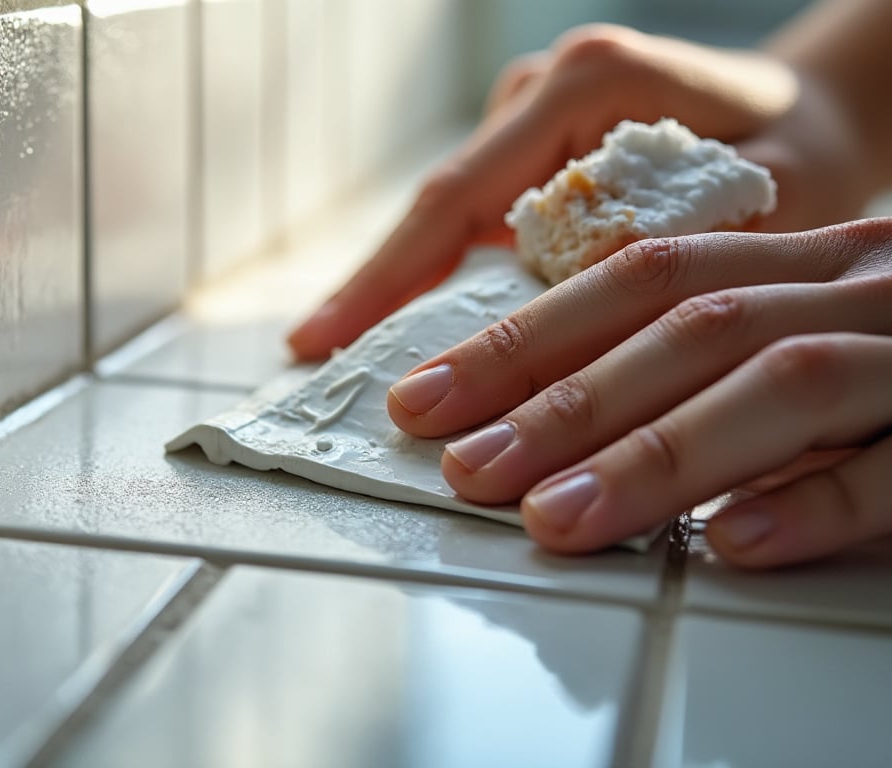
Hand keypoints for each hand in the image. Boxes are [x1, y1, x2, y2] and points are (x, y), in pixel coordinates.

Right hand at [286, 23, 875, 361]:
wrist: (815, 116)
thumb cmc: (800, 153)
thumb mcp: (762, 205)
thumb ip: (659, 255)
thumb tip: (549, 326)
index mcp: (588, 83)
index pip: (459, 193)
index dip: (387, 275)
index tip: (326, 337)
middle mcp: (544, 91)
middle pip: (436, 206)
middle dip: (380, 290)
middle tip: (316, 359)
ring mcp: (531, 117)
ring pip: (450, 218)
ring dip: (414, 290)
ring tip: (364, 359)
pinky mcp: (532, 151)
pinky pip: (477, 224)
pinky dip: (455, 280)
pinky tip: (428, 333)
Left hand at [385, 220, 891, 567]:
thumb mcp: (801, 317)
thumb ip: (698, 347)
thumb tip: (541, 407)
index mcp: (800, 256)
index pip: (635, 281)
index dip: (522, 339)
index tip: (425, 399)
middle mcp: (858, 284)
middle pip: (688, 328)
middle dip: (561, 401)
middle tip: (464, 471)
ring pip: (784, 384)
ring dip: (659, 454)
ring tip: (557, 519)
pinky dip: (820, 501)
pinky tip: (737, 543)